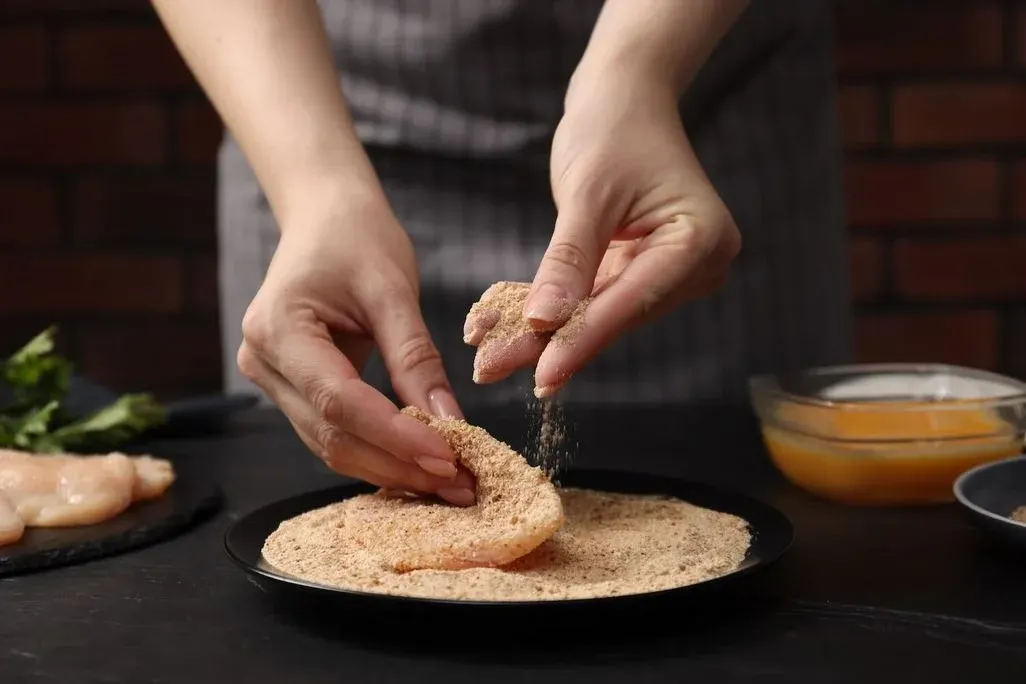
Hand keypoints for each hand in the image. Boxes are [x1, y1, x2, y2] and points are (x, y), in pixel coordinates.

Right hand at [237, 193, 474, 505]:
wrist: (325, 216)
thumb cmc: (355, 237)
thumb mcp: (393, 289)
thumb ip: (416, 357)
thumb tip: (448, 420)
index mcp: (278, 327)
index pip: (339, 400)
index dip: (394, 436)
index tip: (447, 456)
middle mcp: (264, 361)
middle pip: (332, 435)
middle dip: (398, 464)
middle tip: (459, 483)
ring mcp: (273, 380)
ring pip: (330, 444)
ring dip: (390, 468)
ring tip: (447, 481)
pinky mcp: (293, 389)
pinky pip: (334, 432)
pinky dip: (377, 451)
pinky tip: (418, 463)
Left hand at [467, 74, 740, 396]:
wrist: (623, 98)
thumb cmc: (613, 130)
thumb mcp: (588, 193)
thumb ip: (568, 260)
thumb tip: (543, 323)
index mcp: (700, 241)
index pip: (633, 302)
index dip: (583, 339)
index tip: (542, 375)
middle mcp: (694, 265)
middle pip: (613, 315)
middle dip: (551, 342)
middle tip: (492, 370)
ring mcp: (668, 272)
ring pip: (596, 314)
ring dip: (540, 333)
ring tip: (487, 356)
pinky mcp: (638, 272)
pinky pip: (589, 298)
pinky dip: (548, 309)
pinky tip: (501, 329)